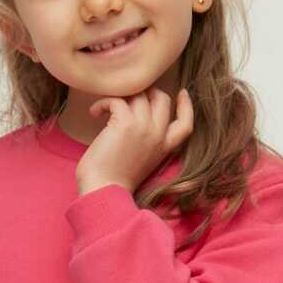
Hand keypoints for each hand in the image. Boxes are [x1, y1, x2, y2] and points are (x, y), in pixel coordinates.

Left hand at [76, 86, 192, 195]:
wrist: (104, 191)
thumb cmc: (115, 180)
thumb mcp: (143, 161)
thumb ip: (148, 141)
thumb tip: (138, 115)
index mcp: (164, 147)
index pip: (186, 124)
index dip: (187, 106)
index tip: (182, 92)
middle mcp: (158, 134)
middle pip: (162, 99)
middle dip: (147, 91)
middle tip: (128, 97)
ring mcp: (143, 127)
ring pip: (139, 94)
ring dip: (120, 96)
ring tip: (104, 110)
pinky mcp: (125, 123)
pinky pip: (117, 99)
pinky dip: (103, 102)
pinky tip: (94, 113)